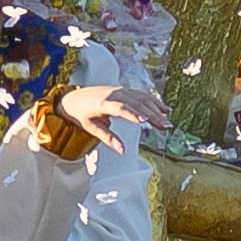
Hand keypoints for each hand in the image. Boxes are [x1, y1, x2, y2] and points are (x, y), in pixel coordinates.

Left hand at [54, 84, 169, 152]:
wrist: (73, 98)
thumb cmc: (80, 113)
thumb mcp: (91, 128)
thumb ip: (108, 138)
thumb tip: (122, 150)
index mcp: (103, 103)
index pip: (120, 107)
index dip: (133, 113)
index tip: (145, 120)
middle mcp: (114, 94)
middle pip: (136, 103)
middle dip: (152, 114)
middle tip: (165, 126)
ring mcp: (120, 90)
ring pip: (142, 98)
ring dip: (156, 109)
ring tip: (167, 122)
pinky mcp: (124, 90)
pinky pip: (141, 95)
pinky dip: (153, 102)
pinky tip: (164, 110)